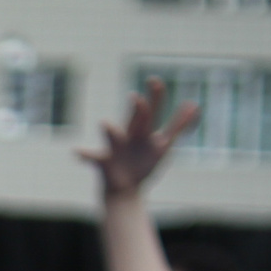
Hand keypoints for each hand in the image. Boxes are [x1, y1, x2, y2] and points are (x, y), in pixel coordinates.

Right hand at [78, 80, 199, 199]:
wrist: (124, 191)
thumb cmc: (142, 164)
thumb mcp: (162, 145)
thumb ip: (177, 125)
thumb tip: (194, 104)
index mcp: (143, 131)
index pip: (151, 110)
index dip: (155, 95)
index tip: (154, 79)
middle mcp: (129, 136)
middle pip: (136, 120)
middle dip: (138, 111)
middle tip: (137, 98)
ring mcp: (115, 148)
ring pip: (113, 137)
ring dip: (110, 131)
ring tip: (105, 123)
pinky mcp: (103, 163)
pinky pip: (91, 158)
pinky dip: (83, 155)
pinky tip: (76, 152)